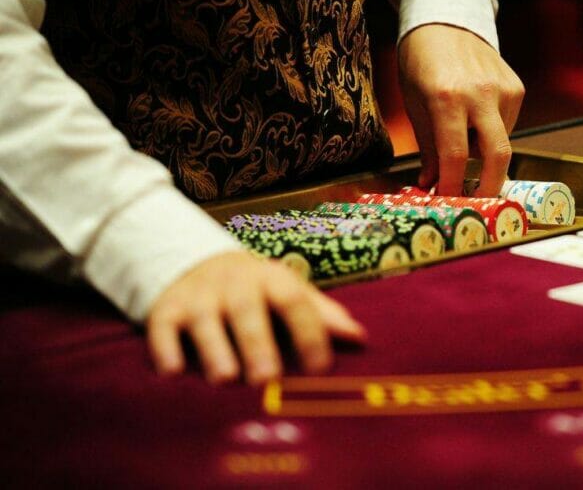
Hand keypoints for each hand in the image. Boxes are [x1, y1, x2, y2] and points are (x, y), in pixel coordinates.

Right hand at [146, 251, 365, 384]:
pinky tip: (174, 373)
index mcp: (273, 280)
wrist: (195, 263)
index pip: (296, 302)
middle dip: (258, 343)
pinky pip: (163, 329)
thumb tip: (360, 337)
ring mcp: (199, 296)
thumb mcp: (289, 293)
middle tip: (267, 378)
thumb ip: (322, 316)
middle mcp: (236, 284)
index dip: (310, 333)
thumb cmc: (256, 292)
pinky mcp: (165, 310)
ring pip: (206, 321)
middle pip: (249, 310)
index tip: (321, 369)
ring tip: (225, 378)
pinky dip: (166, 350)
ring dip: (215, 348)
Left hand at [398, 24, 524, 196]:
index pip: (456, 155)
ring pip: (500, 140)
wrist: (445, 20)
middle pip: (498, 155)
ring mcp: (504, 89)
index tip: (448, 200)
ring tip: (462, 128)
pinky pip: (506, 124)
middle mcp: (480, 93)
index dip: (453, 185)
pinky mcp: (517, 86)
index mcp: (447, 97)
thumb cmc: (421, 63)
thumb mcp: (415, 104)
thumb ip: (428, 146)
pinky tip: (475, 111)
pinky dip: (490, 130)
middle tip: (479, 202)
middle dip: (490, 186)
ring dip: (482, 149)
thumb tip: (431, 184)